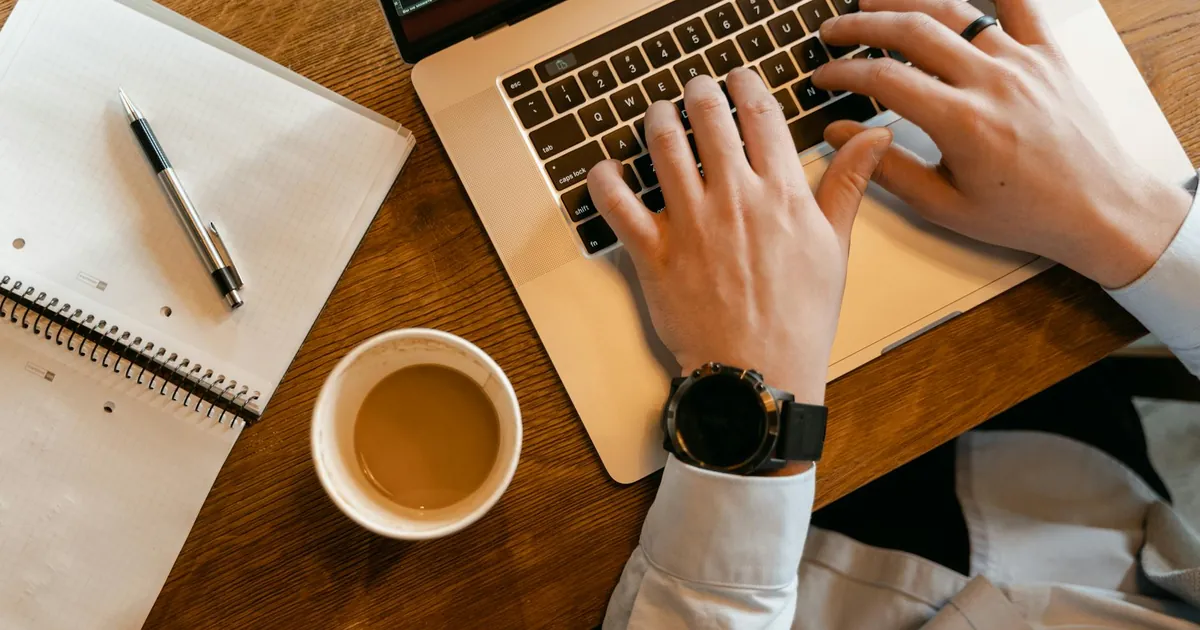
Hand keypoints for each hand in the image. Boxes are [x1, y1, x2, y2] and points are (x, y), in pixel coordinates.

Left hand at [586, 69, 891, 404]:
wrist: (760, 373)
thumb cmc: (799, 317)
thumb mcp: (835, 247)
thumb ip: (846, 185)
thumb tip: (874, 138)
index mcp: (780, 193)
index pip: (760, 115)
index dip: (745, 84)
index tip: (737, 77)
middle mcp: (733, 199)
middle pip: (709, 118)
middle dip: (699, 91)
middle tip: (695, 88)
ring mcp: (690, 225)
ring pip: (663, 147)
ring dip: (658, 118)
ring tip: (659, 112)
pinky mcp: (654, 254)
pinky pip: (619, 205)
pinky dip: (606, 180)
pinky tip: (606, 167)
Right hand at [813, 0, 1192, 288]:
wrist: (1099, 209)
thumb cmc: (1026, 214)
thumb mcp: (945, 205)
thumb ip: (887, 167)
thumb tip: (841, 135)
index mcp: (962, 122)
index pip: (885, 78)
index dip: (844, 71)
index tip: (823, 75)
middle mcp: (992, 81)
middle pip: (912, 31)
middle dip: (862, 25)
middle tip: (833, 30)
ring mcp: (1023, 62)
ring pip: (957, 11)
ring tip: (875, 0)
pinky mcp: (1049, 55)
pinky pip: (1020, 4)